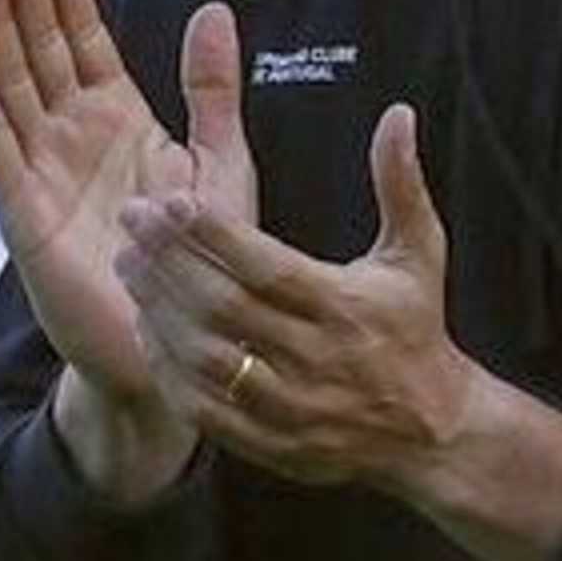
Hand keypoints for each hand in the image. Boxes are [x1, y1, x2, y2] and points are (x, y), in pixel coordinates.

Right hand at [0, 0, 255, 463]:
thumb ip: (213, 91)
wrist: (172, 349)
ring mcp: (42, 170)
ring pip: (10, 82)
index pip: (85, 42)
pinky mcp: (22, 210)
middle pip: (39, 50)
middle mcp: (73, 138)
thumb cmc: (197, 262)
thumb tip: (215, 10)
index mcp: (119, 122)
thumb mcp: (221, 164)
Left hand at [114, 102, 476, 495]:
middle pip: (224, 309)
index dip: (214, 233)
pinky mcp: (273, 445)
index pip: (266, 267)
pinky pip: (205, 411)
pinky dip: (169, 372)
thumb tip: (398, 114)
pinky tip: (147, 331)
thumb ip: (400, 183)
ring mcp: (292, 408)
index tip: (172, 199)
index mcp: (345, 308)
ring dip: (159, 312)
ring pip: (206, 360)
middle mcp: (316, 360)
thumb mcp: (418, 253)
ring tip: (128, 266)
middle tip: (131, 220)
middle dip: (170, 262)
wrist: (433, 432)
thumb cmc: (415, 329)